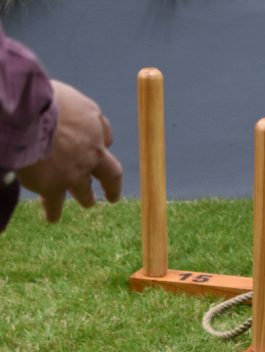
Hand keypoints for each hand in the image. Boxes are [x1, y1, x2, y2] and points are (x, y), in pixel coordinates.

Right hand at [17, 80, 122, 222]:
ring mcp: (74, 173)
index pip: (105, 134)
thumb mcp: (66, 94)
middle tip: (113, 195)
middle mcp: (90, 152)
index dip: (103, 139)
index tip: (103, 144)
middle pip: (110, 173)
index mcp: (92, 124)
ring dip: (86, 198)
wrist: (26, 116)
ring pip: (85, 193)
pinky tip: (52, 218)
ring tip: (87, 203)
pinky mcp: (54, 187)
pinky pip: (55, 204)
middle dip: (112, 184)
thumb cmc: (40, 97)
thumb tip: (80, 116)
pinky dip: (53, 211)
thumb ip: (76, 109)